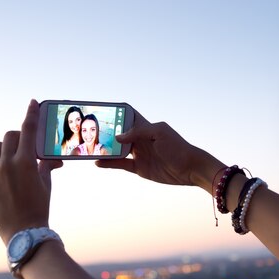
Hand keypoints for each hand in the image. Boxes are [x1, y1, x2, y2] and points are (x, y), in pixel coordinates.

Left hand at [0, 100, 62, 243]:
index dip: (31, 114)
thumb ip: (45, 166)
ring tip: (12, 161)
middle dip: (19, 137)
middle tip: (25, 146)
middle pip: (10, 136)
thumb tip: (51, 159)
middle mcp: (6, 165)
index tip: (33, 103)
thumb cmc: (39, 208)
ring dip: (5, 150)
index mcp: (25, 162)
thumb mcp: (46, 184)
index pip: (28, 130)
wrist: (24, 233)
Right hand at [96, 110, 224, 189]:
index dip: (117, 113)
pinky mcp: (139, 168)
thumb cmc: (177, 147)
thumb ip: (138, 132)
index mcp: (146, 127)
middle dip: (106, 132)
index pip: (129, 117)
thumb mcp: (159, 133)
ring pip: (118, 150)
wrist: (190, 168)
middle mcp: (141, 140)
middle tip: (88, 130)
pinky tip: (98, 162)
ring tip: (89, 147)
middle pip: (120, 134)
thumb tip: (118, 136)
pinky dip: (109, 163)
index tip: (102, 110)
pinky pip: (121, 164)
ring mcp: (139, 154)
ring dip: (105, 148)